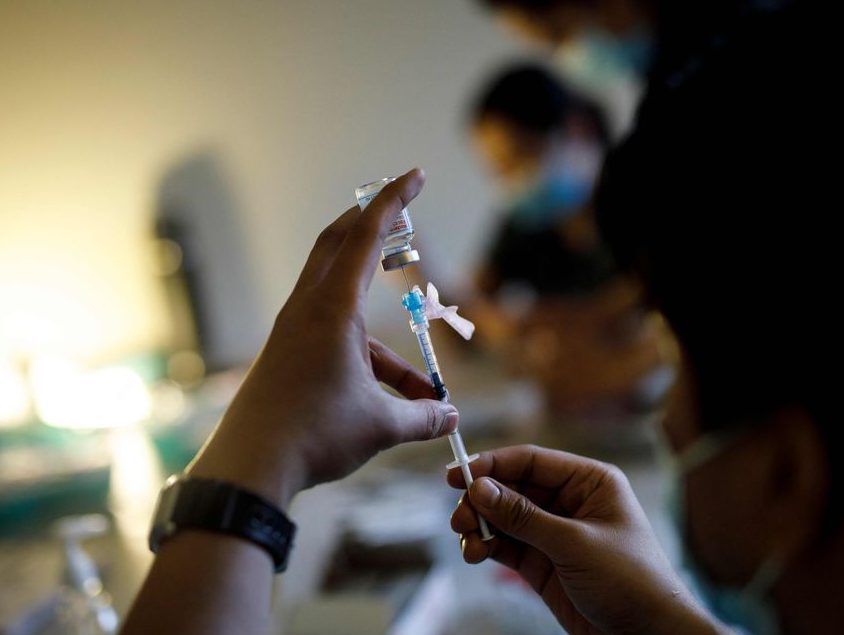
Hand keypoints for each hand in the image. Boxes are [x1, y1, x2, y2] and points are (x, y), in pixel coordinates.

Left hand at [188, 169, 457, 507]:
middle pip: (338, 245)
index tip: (414, 176)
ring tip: (419, 393)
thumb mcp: (381, 425)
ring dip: (385, 338)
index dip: (394, 201)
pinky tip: (388, 405)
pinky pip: (334, 339)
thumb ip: (422, 416)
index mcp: (333, 308)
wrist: (250, 467)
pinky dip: (366, 359)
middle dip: (373, 228)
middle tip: (402, 219)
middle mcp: (308, 308)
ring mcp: (293, 331)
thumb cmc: (315, 434)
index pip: (366, 236)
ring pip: (344, 306)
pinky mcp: (287, 355)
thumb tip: (452, 417)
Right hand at [448, 445, 723, 634]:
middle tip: (459, 518)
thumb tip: (479, 488)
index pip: (532, 461)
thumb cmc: (631, 581)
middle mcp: (570, 501)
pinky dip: (486, 546)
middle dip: (482, 501)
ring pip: (504, 518)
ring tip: (467, 541)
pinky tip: (474, 553)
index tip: (458, 474)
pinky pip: (506, 545)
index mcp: (589, 482)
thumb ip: (524, 516)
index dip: (493, 465)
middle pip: (512, 488)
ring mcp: (554, 532)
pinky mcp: (543, 562)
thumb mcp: (575, 543)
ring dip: (481, 526)